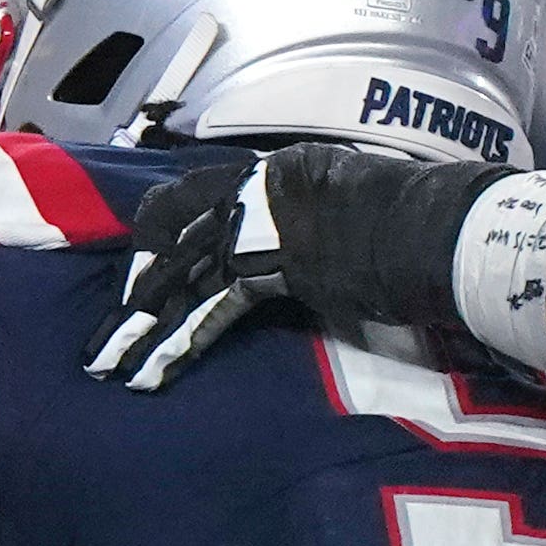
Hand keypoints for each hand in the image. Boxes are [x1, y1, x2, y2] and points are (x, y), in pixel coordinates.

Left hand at [92, 143, 496, 392]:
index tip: (134, 281)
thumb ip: (301, 226)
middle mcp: (258, 187)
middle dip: (133, 291)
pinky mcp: (272, 265)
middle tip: (102, 335)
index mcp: (275, 171)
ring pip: (180, 275)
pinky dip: (181, 343)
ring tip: (108, 366)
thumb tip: (279, 256)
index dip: (155, 241)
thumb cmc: (411, 223)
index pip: (190, 199)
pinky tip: (154, 374)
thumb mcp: (343, 209)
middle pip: (172, 237)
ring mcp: (262, 222)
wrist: (443, 230)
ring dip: (141, 327)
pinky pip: (211, 307)